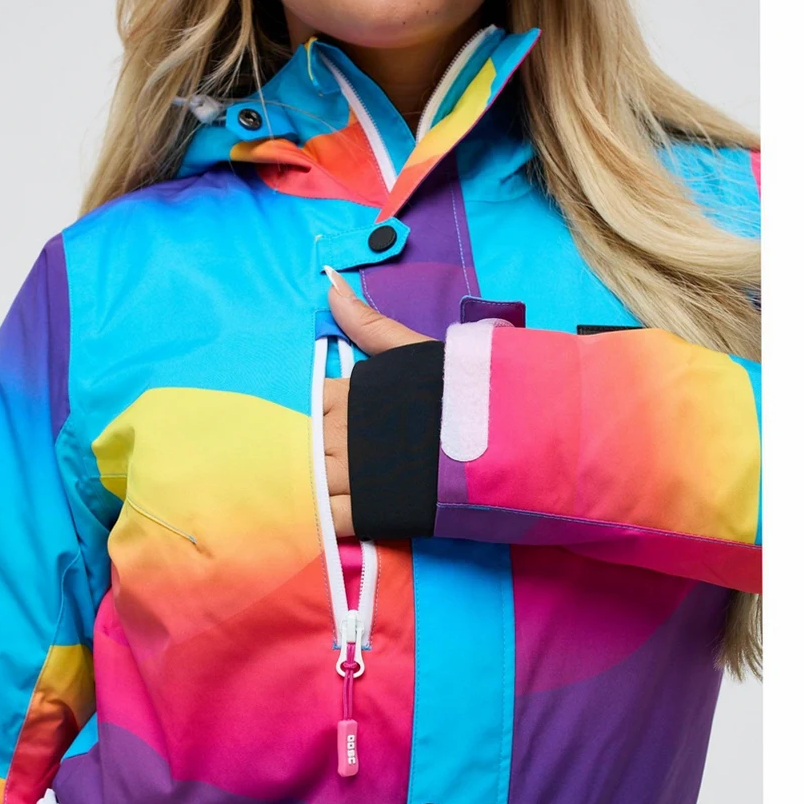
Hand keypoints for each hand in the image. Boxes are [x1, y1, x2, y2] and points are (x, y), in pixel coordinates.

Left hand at [322, 266, 435, 537]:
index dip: (320, 417)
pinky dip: (323, 520)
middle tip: (313, 462)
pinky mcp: (370, 507)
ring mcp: (354, 473)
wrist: (497, 435)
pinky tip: (323, 520)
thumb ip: (367, 323)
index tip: (333, 426)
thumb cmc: (457, 389)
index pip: (313, 405)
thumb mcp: (412, 348)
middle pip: (307, 445)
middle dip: (310, 453)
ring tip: (314, 493)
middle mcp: (342, 434)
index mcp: (348, 394)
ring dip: (311, 486)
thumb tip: (329, 284)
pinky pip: (331, 518)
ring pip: (312, 482)